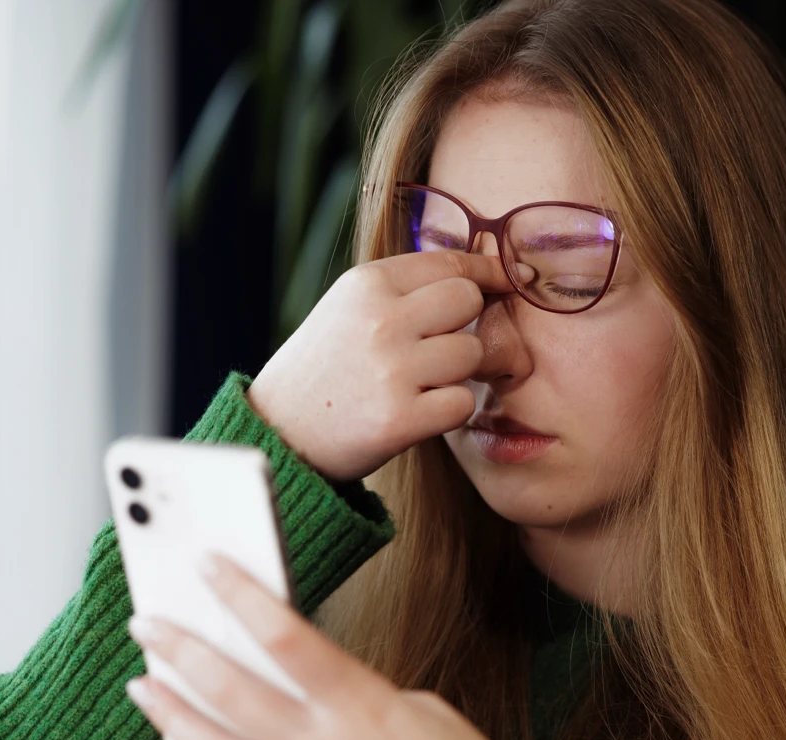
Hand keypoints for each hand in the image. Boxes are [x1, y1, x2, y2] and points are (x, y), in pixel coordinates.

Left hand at [124, 551, 531, 739]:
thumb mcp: (418, 711)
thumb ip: (352, 694)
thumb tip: (299, 679)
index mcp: (361, 708)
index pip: (284, 637)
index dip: (239, 596)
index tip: (206, 566)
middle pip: (230, 691)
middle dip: (180, 650)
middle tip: (146, 623)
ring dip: (173, 713)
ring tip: (143, 685)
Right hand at [246, 251, 516, 481]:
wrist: (278, 431)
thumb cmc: (324, 368)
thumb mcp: (348, 308)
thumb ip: (405, 289)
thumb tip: (479, 275)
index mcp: (367, 284)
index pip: (450, 263)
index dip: (487, 272)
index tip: (508, 280)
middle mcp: (380, 320)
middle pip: (468, 301)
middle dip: (468, 322)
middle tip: (445, 345)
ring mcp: (391, 370)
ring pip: (472, 353)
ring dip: (457, 372)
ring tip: (422, 382)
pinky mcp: (400, 419)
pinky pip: (462, 403)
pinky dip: (449, 410)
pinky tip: (420, 411)